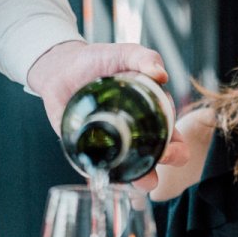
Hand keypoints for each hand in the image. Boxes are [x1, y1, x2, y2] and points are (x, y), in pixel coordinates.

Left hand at [27, 40, 189, 191]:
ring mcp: (112, 147)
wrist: (61, 66)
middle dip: (156, 171)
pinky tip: (100, 178)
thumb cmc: (98, 60)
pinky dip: (100, 177)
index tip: (167, 149)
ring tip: (132, 181)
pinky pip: (97, 170)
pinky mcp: (87, 151)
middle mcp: (135, 138)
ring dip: (134, 181)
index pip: (174, 144)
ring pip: (128, 174)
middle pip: (154, 165)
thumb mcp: (125, 54)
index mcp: (152, 119)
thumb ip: (145, 58)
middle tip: (149, 163)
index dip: (176, 152)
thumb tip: (160, 75)